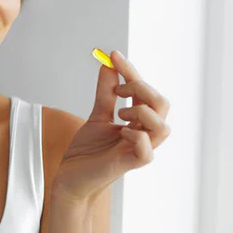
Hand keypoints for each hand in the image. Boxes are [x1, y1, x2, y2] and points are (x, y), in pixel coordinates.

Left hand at [54, 50, 171, 202]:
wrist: (70, 177)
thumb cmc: (86, 152)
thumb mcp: (96, 116)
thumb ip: (105, 93)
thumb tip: (108, 65)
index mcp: (139, 123)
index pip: (146, 91)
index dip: (131, 71)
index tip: (113, 55)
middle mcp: (144, 135)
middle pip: (162, 104)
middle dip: (140, 87)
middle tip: (117, 90)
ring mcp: (139, 150)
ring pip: (162, 126)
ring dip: (140, 111)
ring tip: (119, 114)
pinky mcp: (129, 164)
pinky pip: (147, 150)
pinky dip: (135, 135)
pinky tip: (119, 132)